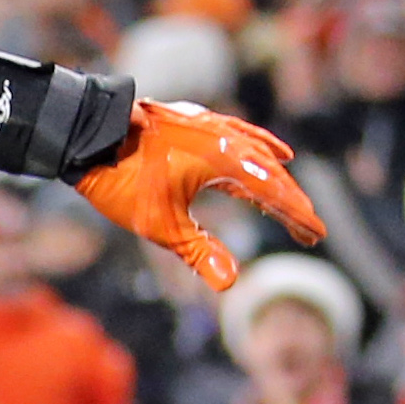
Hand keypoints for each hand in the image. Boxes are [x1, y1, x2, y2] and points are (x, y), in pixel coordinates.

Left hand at [74, 102, 322, 290]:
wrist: (86, 135)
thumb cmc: (122, 181)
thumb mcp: (160, 225)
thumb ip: (200, 251)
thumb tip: (232, 283)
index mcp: (224, 159)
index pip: (273, 192)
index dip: (296, 216)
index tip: (317, 235)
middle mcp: (223, 136)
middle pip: (270, 172)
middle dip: (290, 203)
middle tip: (310, 229)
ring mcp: (208, 124)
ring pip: (256, 152)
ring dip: (276, 178)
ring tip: (292, 201)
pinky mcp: (194, 120)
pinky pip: (239, 134)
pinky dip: (258, 147)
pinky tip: (268, 152)